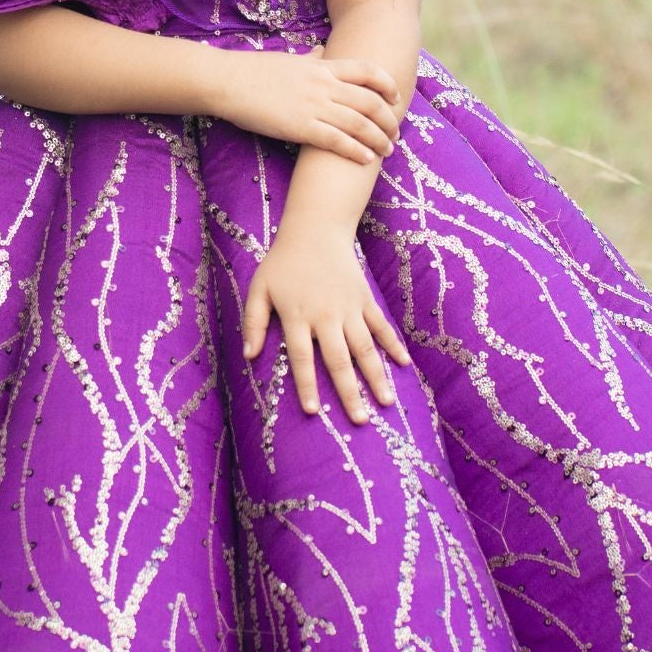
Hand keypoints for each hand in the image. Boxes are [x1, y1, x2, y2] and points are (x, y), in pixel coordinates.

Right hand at [209, 43, 402, 164]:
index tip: (396, 97)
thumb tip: (322, 51)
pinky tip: (366, 158)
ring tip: (387, 150)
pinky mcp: (301, 127)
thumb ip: (311, 58)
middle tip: (395, 132)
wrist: (228, 81)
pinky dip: (356, 150)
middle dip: (389, 119)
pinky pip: (337, 141)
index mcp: (322, 66)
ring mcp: (314, 106)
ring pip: (359, 123)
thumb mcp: (290, 59)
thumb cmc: (255, 70)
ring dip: (378, 138)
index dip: (387, 84)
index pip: (367, 71)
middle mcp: (324, 85)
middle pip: (370, 101)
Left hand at [241, 224, 412, 424]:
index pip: (302, 358)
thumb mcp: (259, 288)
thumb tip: (248, 356)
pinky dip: (393, 345)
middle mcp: (326, 316)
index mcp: (298, 316)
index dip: (307, 385)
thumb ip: (254, 322)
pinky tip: (403, 365)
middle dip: (350, 392)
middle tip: (360, 420)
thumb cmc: (283, 262)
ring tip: (387, 403)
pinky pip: (381, 326)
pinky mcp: (365, 300)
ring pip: (365, 348)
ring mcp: (349, 309)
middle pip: (339, 360)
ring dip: (376, 376)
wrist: (316, 230)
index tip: (314, 412)